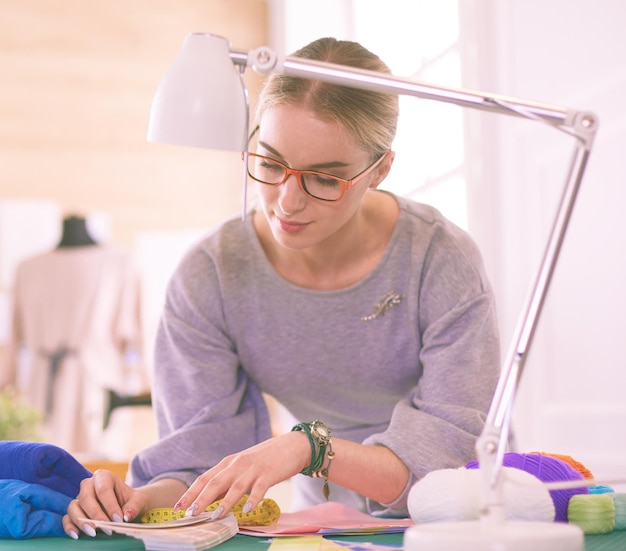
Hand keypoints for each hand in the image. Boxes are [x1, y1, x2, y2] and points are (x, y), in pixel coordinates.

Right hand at [62, 469, 146, 538]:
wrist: (126, 508)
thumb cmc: (130, 502)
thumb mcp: (137, 501)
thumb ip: (134, 506)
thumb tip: (127, 516)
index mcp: (103, 476)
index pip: (103, 489)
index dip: (110, 505)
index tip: (118, 519)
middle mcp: (88, 485)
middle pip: (86, 497)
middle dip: (96, 514)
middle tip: (106, 528)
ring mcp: (79, 498)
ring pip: (73, 507)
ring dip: (82, 521)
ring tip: (93, 533)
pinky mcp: (74, 512)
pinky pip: (67, 518)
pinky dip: (69, 527)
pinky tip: (76, 535)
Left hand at [175, 432, 308, 518]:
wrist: (292, 445)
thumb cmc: (265, 459)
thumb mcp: (242, 467)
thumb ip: (227, 481)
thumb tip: (209, 500)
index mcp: (229, 462)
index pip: (205, 478)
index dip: (191, 492)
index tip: (178, 507)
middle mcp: (238, 464)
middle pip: (216, 482)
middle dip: (201, 499)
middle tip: (190, 514)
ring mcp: (254, 468)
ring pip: (235, 486)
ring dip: (225, 502)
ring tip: (215, 516)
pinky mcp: (269, 473)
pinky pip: (260, 488)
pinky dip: (253, 499)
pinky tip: (248, 509)